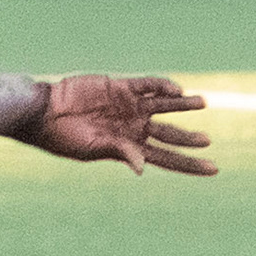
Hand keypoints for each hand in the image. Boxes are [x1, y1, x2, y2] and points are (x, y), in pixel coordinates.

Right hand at [18, 75, 217, 175]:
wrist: (43, 111)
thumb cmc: (62, 136)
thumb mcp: (91, 149)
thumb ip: (120, 152)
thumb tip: (142, 168)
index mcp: (127, 148)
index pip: (165, 158)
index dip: (189, 164)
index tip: (212, 169)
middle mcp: (132, 127)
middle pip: (168, 134)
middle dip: (188, 139)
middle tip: (206, 141)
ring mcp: (128, 107)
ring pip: (164, 106)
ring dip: (183, 105)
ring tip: (202, 103)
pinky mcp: (121, 87)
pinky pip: (148, 85)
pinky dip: (163, 86)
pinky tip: (176, 89)